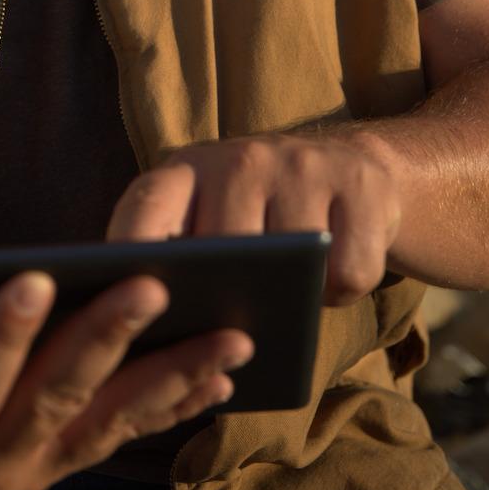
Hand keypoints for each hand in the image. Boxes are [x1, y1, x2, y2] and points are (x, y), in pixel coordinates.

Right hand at [0, 271, 251, 489]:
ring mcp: (28, 473)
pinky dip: (171, 406)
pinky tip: (220, 375)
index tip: (34, 279)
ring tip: (232, 337)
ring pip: (108, 421)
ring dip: (171, 379)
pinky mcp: (51, 469)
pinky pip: (120, 438)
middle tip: (154, 281)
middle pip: (54, 397)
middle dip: (106, 338)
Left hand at [106, 135, 401, 304]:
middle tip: (241, 312)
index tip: (129, 303)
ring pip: (292, 262)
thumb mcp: (211, 219)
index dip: (129, 255)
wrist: (350, 168)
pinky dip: (343, 290)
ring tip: (294, 284)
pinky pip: (348, 271)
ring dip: (298, 296)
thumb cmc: (261, 215)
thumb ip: (181, 260)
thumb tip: (156, 332)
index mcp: (186, 171)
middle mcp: (239, 157)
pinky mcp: (360, 181)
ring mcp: (300, 164)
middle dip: (229, 295)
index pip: (145, 209)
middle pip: (225, 248)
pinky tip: (333, 272)